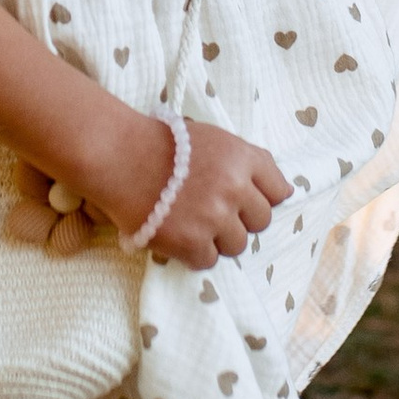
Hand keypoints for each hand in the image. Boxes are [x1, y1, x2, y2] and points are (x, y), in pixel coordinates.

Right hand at [85, 115, 291, 268]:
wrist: (119, 157)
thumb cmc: (163, 145)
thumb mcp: (213, 138)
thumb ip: (246, 161)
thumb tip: (278, 190)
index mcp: (243, 159)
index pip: (279, 191)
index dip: (260, 197)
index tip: (243, 199)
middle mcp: (235, 188)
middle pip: (261, 222)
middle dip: (240, 218)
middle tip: (211, 210)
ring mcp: (214, 218)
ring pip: (237, 245)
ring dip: (217, 238)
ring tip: (191, 222)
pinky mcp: (191, 242)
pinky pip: (208, 260)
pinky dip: (193, 252)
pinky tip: (176, 233)